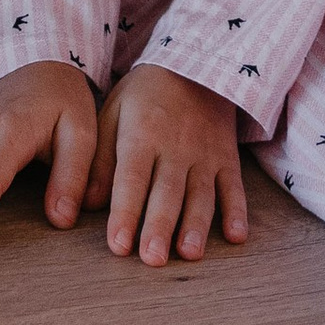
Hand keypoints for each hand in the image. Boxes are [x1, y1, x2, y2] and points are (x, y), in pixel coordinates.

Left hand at [90, 65, 248, 265]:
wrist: (194, 64)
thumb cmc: (145, 96)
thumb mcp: (113, 113)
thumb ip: (100, 160)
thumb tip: (87, 204)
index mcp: (141, 135)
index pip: (131, 179)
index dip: (125, 212)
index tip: (118, 245)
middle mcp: (175, 147)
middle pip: (166, 192)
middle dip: (159, 227)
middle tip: (152, 259)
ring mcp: (205, 153)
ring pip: (201, 194)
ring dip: (195, 225)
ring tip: (189, 254)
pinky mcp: (227, 157)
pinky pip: (234, 186)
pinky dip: (237, 211)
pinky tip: (236, 236)